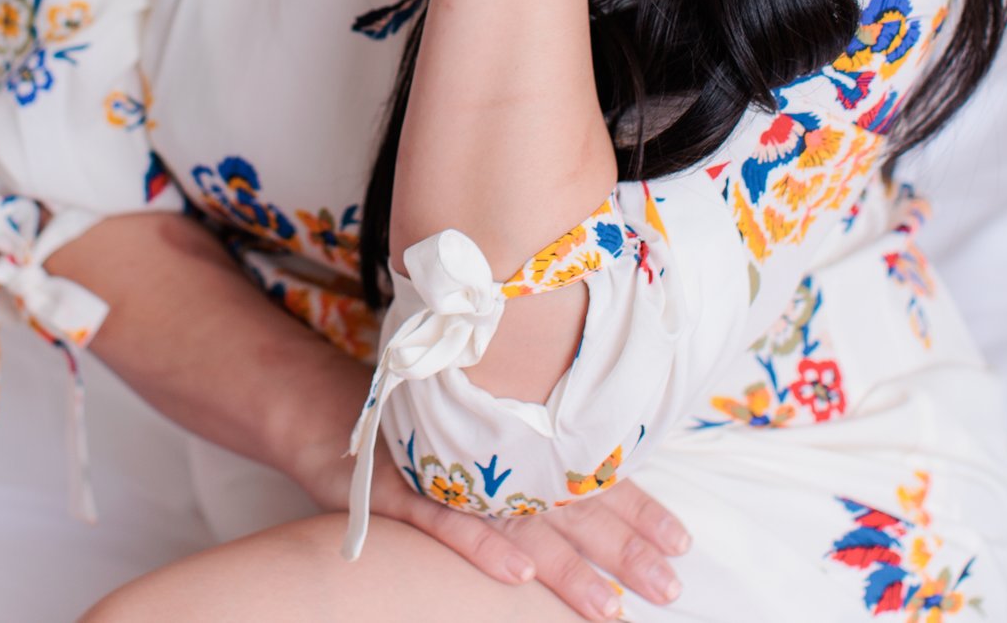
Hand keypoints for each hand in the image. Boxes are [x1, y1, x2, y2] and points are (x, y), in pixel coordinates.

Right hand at [288, 434, 688, 620]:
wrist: (325, 403)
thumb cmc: (411, 421)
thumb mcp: (478, 428)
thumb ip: (529, 449)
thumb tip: (599, 477)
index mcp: (517, 441)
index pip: (589, 475)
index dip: (638, 509)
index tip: (681, 543)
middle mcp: (492, 455)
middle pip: (569, 506)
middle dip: (623, 549)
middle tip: (668, 587)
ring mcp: (448, 473)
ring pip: (519, 523)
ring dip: (567, 568)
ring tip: (607, 606)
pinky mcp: (401, 491)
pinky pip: (444, 522)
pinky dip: (481, 546)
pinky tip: (516, 576)